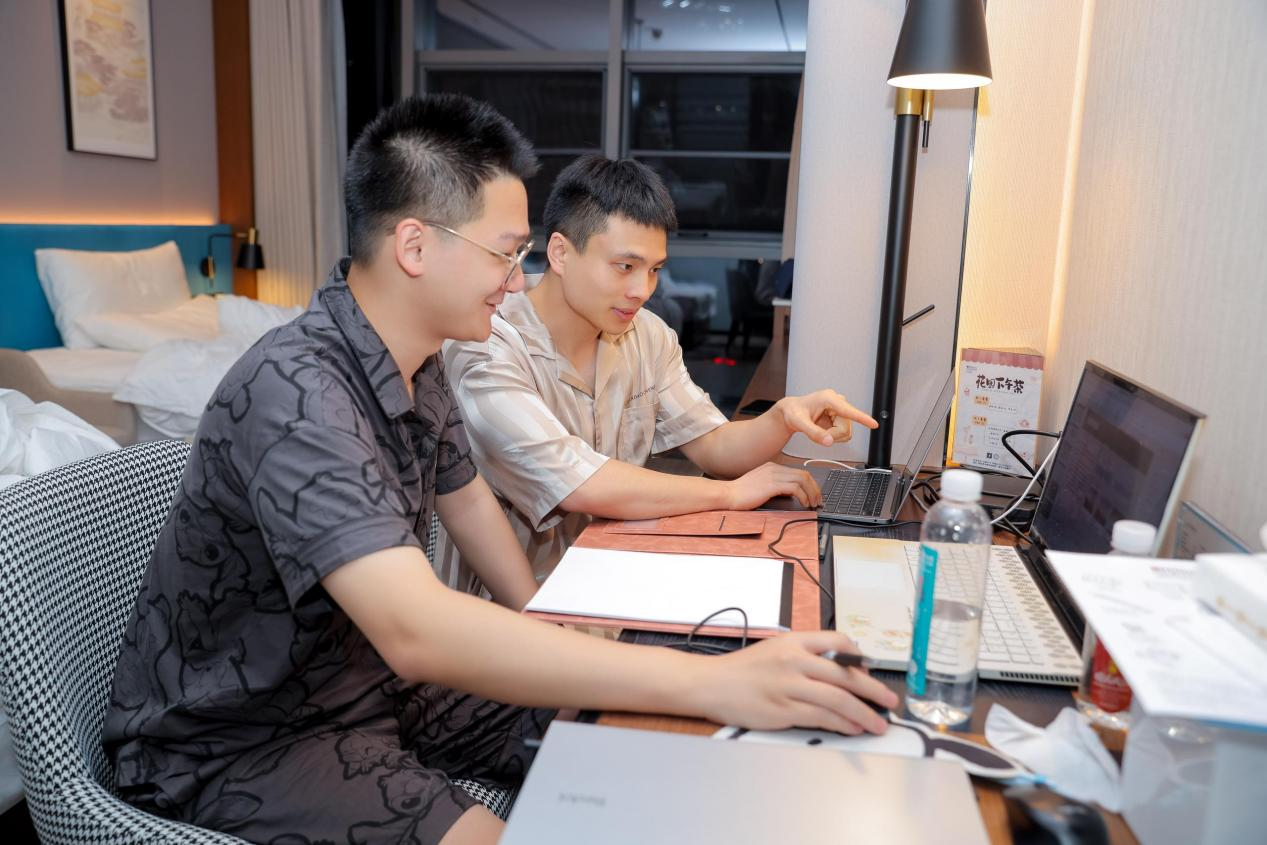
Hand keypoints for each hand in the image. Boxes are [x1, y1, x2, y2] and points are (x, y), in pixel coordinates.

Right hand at [690, 632, 897, 734]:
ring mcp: (789, 685)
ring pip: (838, 699)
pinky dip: (842, 723)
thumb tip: (840, 670)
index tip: (870, 673)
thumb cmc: (743, 669)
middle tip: (889, 701)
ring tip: (877, 724)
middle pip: (845, 675)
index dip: (860, 659)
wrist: (711, 684)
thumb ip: (805, 655)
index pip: (838, 643)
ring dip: (863, 713)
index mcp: (794, 641)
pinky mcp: (783, 709)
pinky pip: (822, 717)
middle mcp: (794, 660)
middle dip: (874, 691)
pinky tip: (853, 728)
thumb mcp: (776, 649)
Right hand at [724, 462, 820, 508]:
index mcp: (772, 467)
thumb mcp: (760, 486)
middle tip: (818, 500)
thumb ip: (775, 486)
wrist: (727, 495)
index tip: (813, 494)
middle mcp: (774, 468)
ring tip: (813, 503)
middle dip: (815, 488)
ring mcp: (773, 475)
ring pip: (803, 479)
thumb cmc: (741, 494)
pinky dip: (803, 496)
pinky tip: (804, 503)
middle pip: (804, 474)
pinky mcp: (772, 484)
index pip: (798, 472)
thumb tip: (790, 494)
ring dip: (812, 493)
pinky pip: (795, 488)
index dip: (810, 484)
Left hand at [775, 390, 878, 447]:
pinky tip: (824, 429)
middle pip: (846, 428)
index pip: (848, 411)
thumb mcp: (800, 424)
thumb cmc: (794, 413)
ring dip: (832, 436)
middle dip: (832, 435)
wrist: (791, 412)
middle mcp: (837, 402)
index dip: (862, 418)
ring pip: (846, 432)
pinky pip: (843, 433)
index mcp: (828, 399)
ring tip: (819, 430)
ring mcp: (840, 410)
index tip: (874, 424)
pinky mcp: (841, 417)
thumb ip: (814, 433)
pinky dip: (833, 436)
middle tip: (817, 433)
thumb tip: (829, 441)